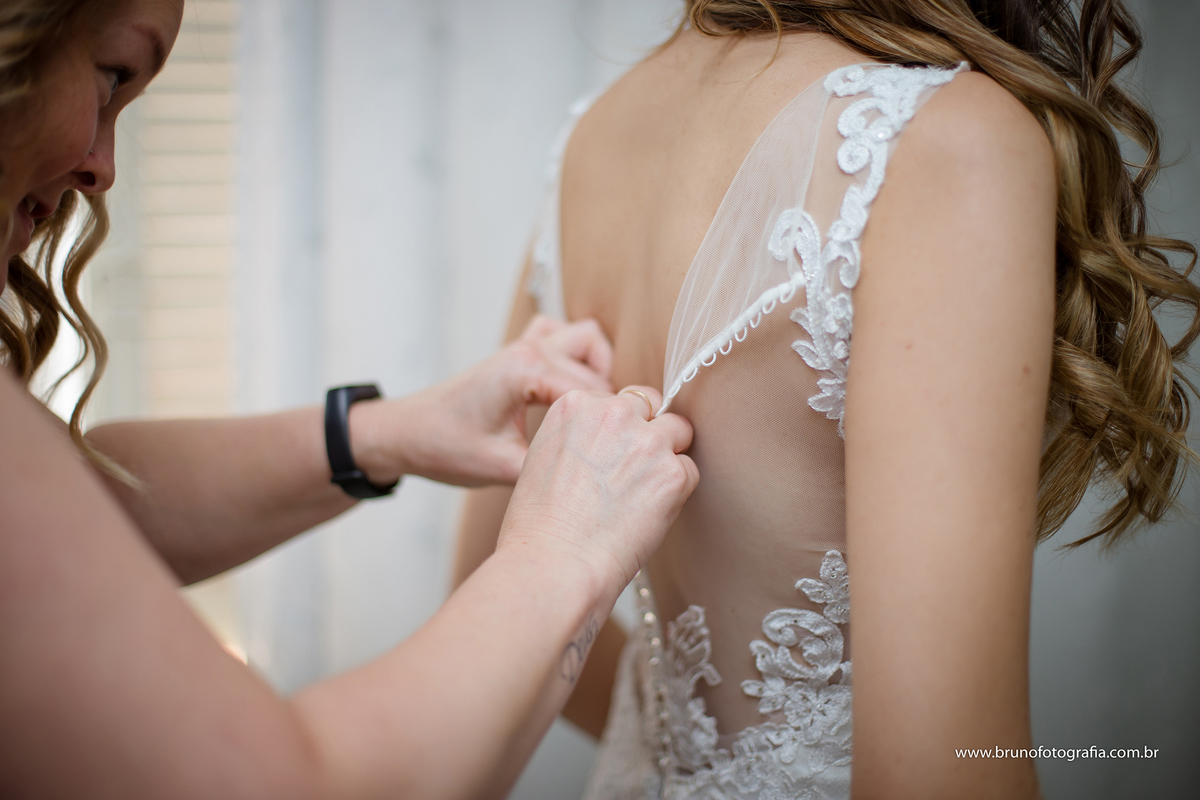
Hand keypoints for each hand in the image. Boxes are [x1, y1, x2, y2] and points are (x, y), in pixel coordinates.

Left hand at [350, 317, 613, 486]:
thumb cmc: (446, 448)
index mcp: (528, 370)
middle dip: (612, 403)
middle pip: (598, 368)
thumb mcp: (503, 467)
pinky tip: (574, 390)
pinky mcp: (519, 351)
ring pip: (587, 340)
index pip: (595, 393)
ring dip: (600, 369)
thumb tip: (600, 475)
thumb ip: (554, 466)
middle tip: (616, 442)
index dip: (616, 424)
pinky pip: (562, 336)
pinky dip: (576, 355)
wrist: (407, 434)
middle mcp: (530, 349)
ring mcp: (525, 345)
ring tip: (597, 413)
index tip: (628, 452)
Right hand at [496, 385, 698, 592]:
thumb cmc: (540, 524)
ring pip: (679, 432)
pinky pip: (689, 471)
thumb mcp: (544, 456)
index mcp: (576, 404)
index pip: (619, 401)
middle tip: (633, 472)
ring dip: (667, 458)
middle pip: (652, 407)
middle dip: (648, 433)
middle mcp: (613, 413)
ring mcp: (647, 441)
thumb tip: (612, 440)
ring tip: (642, 494)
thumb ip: (580, 435)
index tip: (610, 457)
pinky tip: (648, 514)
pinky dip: (676, 492)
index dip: (619, 430)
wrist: (554, 562)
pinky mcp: (672, 473)